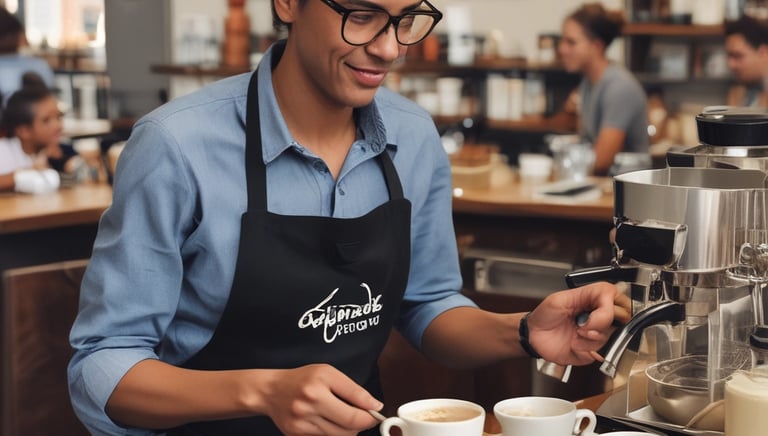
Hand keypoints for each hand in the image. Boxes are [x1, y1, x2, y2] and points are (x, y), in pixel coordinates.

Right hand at [264, 364, 381, 434]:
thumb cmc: (302, 379)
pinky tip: (329, 422)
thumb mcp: (328, 373)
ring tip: (343, 416)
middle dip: (362, 423)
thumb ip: (353, 390)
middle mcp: (308, 407)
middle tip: (364, 416)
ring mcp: (301, 425)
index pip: (354, 411)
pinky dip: (333, 433)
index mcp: (318, 388)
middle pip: (349, 428)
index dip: (371, 415)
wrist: (271, 391)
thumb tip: (374, 405)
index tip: (377, 413)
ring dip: (348, 430)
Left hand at [526, 281, 618, 365]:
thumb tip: (605, 302)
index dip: (609, 307)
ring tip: (575, 333)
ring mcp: (596, 334)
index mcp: (592, 301)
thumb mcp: (560, 299)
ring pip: (609, 336)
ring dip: (589, 337)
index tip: (594, 312)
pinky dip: (584, 350)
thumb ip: (585, 296)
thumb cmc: (544, 315)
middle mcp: (597, 317)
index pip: (616, 299)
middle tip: (584, 324)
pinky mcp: (591, 351)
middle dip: (601, 323)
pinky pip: (598, 353)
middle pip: (621, 318)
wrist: (533, 335)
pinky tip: (573, 345)